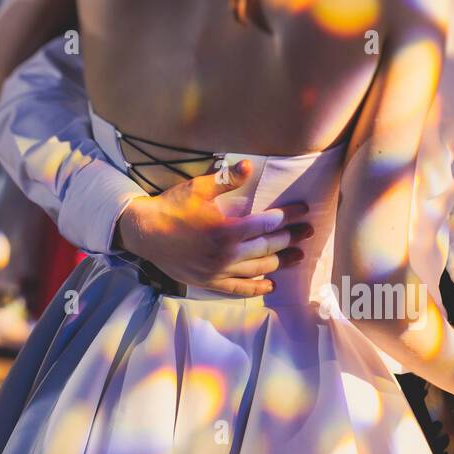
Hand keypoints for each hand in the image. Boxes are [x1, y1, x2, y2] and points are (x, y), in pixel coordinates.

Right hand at [116, 160, 311, 295]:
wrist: (144, 233)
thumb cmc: (171, 207)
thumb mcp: (198, 188)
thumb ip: (226, 179)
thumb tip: (248, 165)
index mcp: (227, 229)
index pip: (268, 223)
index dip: (289, 216)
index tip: (304, 211)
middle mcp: (226, 254)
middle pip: (269, 247)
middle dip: (291, 238)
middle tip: (308, 232)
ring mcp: (219, 271)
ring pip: (259, 269)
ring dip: (282, 262)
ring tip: (298, 256)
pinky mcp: (210, 282)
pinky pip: (239, 289)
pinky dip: (257, 287)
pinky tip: (271, 284)